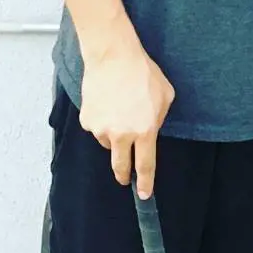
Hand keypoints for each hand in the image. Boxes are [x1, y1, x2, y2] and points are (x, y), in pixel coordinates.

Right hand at [79, 24, 174, 198]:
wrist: (114, 57)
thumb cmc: (144, 73)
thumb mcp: (165, 96)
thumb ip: (159, 118)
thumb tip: (152, 130)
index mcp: (145, 130)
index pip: (145, 165)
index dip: (145, 182)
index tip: (144, 194)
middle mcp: (122, 135)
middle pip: (120, 167)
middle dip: (123, 174)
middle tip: (125, 176)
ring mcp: (101, 129)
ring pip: (109, 143)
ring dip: (115, 136)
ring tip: (121, 110)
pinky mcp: (87, 121)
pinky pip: (97, 128)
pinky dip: (103, 121)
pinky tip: (109, 103)